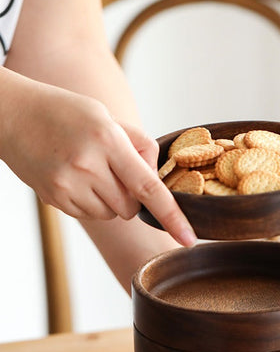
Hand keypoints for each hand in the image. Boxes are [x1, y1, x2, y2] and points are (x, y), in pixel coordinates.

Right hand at [0, 75, 196, 246]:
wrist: (11, 115)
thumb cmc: (65, 112)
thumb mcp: (106, 116)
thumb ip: (138, 145)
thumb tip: (157, 176)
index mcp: (106, 139)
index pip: (148, 186)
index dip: (172, 215)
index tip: (189, 239)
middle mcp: (86, 165)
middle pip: (131, 206)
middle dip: (133, 195)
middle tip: (114, 169)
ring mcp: (67, 186)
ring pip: (112, 214)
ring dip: (112, 200)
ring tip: (91, 170)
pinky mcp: (54, 200)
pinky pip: (90, 215)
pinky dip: (92, 202)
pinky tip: (76, 178)